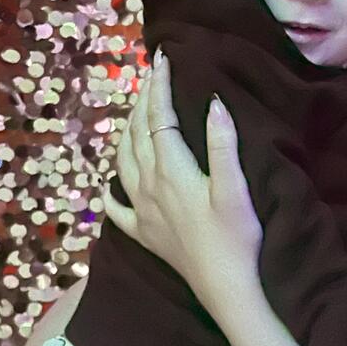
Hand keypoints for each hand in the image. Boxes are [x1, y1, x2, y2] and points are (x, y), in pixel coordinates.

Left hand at [102, 49, 262, 311]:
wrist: (226, 287)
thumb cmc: (237, 237)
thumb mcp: (235, 187)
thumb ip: (222, 143)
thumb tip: (213, 101)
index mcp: (171, 170)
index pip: (159, 117)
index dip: (160, 86)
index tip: (163, 57)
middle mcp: (148, 186)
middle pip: (137, 133)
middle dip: (142, 100)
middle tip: (152, 74)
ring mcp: (141, 211)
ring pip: (122, 161)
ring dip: (127, 131)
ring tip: (135, 113)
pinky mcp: (144, 234)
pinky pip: (116, 207)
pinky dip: (110, 189)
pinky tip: (109, 183)